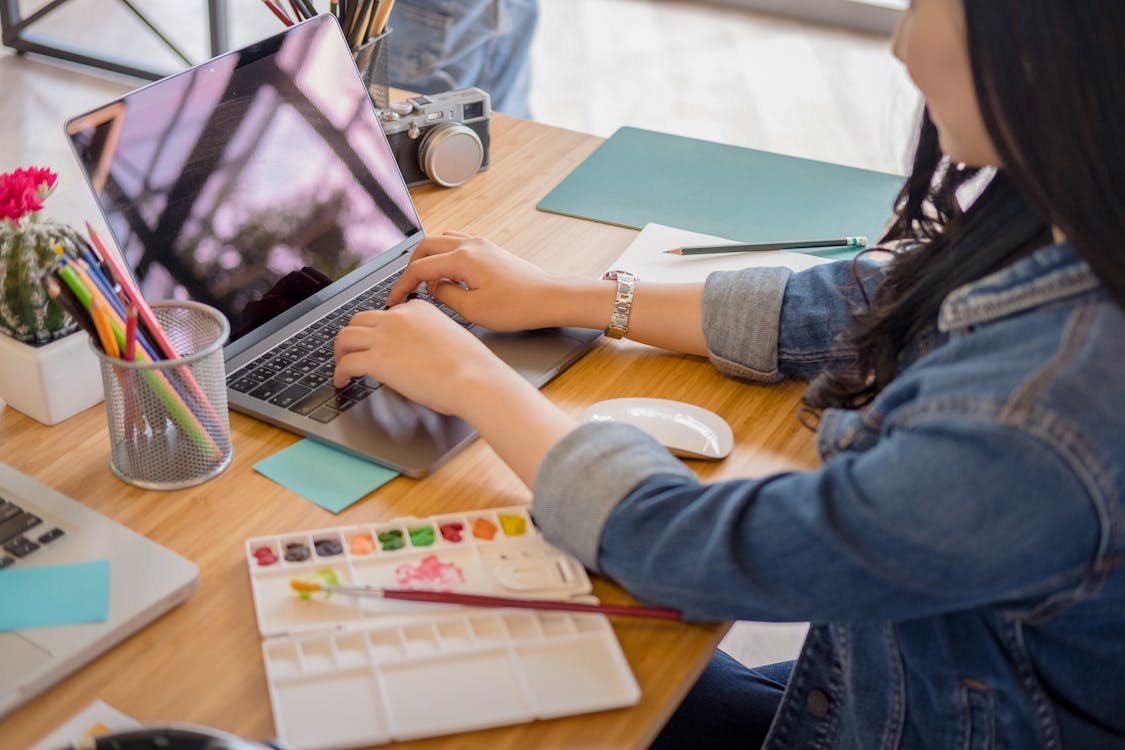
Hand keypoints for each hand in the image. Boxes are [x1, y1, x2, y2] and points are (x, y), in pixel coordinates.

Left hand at [333, 299, 509, 416]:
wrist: (473, 378)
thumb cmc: (471, 366)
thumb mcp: (449, 337)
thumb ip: (427, 337)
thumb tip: (415, 353)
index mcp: (417, 309)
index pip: (386, 313)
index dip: (377, 329)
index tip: (376, 341)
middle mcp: (398, 317)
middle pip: (359, 319)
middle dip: (352, 336)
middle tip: (351, 351)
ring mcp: (385, 336)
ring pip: (344, 337)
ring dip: (339, 352)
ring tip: (341, 365)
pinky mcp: (377, 359)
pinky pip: (345, 363)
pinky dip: (339, 373)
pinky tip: (342, 382)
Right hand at [385, 231, 575, 330]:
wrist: (549, 298)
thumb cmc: (517, 306)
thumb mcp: (473, 310)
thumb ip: (445, 295)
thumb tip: (434, 288)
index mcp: (462, 258)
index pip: (420, 268)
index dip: (402, 285)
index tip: (393, 300)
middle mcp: (470, 244)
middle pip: (425, 247)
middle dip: (410, 267)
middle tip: (406, 289)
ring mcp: (481, 244)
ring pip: (441, 241)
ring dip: (427, 258)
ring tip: (424, 281)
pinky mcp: (490, 250)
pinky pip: (457, 243)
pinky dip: (444, 256)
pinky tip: (447, 274)